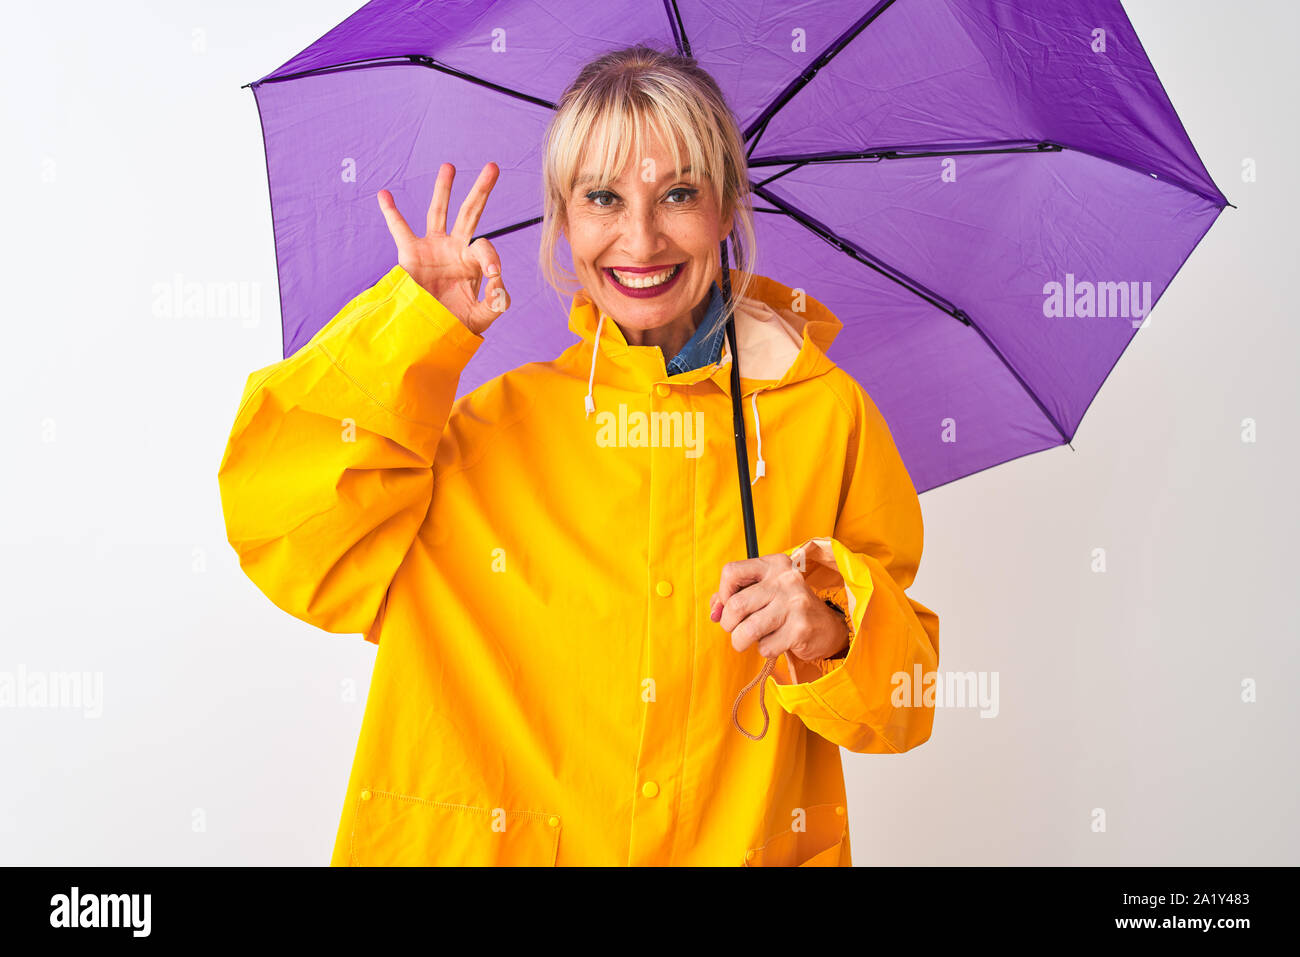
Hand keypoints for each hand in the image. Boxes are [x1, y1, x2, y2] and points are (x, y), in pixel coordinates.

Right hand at [376, 162, 510, 334]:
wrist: (430, 333)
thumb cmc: (458, 324)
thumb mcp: (484, 316)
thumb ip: (497, 300)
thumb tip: (497, 280)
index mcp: (474, 262)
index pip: (485, 247)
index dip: (491, 257)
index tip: (493, 275)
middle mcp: (455, 249)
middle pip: (470, 213)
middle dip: (481, 190)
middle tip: (492, 167)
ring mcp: (433, 248)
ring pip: (438, 212)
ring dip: (444, 189)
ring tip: (449, 166)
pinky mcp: (410, 254)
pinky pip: (399, 229)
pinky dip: (391, 212)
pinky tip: (384, 194)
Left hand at [709, 553, 850, 662]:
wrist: (827, 627)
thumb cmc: (787, 608)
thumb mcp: (763, 591)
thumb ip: (734, 595)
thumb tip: (715, 612)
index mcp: (774, 564)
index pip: (731, 572)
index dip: (723, 593)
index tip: (729, 605)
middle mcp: (785, 579)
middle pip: (735, 604)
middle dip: (728, 624)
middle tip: (736, 629)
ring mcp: (795, 603)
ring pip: (747, 630)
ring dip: (740, 641)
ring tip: (747, 640)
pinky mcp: (800, 629)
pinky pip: (765, 647)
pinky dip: (764, 650)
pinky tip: (776, 642)